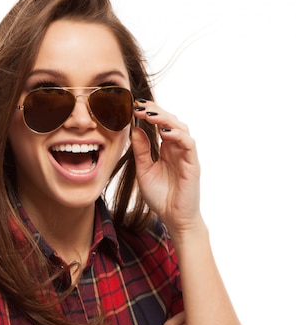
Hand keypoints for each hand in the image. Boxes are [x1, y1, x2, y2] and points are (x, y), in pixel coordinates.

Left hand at [131, 103, 200, 235]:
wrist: (174, 218)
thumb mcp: (144, 171)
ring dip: (165, 119)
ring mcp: (186, 155)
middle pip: (170, 121)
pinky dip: (177, 135)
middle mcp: (177, 148)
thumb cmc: (161, 197)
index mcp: (166, 149)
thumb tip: (135, 129)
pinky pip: (188, 143)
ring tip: (148, 115)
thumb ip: (141, 151)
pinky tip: (163, 132)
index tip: (132, 107)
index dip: (148, 113)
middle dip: (155, 111)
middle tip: (138, 106)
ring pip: (180, 127)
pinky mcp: (192, 164)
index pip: (159, 124)